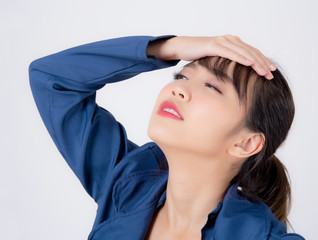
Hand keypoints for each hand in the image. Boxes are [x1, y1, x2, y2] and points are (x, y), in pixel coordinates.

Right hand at [146, 35, 275, 79]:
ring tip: (264, 71)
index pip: (251, 52)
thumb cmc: (198, 55)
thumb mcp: (215, 60)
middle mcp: (229, 40)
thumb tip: (232, 76)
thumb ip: (225, 64)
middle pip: (250, 51)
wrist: (182, 46)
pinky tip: (249, 64)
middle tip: (271, 74)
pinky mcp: (214, 45)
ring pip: (243, 52)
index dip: (262, 61)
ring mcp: (222, 41)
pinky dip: (240, 58)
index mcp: (232, 43)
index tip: (270, 71)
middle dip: (262, 63)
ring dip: (255, 62)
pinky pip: (230, 52)